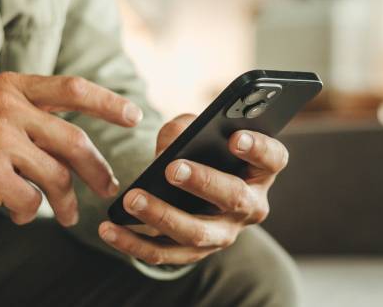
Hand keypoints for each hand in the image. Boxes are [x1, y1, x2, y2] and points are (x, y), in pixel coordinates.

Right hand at [0, 72, 142, 225]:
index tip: (135, 116)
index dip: (108, 103)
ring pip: (57, 176)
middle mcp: (8, 108)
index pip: (73, 89)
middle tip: (108, 187)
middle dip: (98, 170)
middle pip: (74, 141)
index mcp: (12, 87)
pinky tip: (18, 214)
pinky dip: (30, 214)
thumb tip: (81, 143)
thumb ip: (30, 113)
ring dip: (67, 202)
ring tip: (69, 215)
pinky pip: (30, 201)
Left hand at [97, 114, 288, 265]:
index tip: (235, 137)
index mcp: (260, 171)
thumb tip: (171, 143)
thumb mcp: (198, 132)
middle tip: (172, 168)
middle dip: (203, 182)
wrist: (193, 187)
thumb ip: (186, 127)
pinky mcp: (194, 253)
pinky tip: (109, 228)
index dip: (258, 148)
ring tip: (132, 198)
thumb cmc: (202, 150)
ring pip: (197, 232)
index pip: (273, 158)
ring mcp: (224, 234)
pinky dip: (133, 243)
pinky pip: (164, 254)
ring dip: (162, 216)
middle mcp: (249, 206)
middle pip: (234, 198)